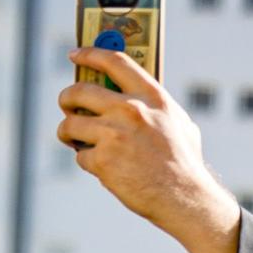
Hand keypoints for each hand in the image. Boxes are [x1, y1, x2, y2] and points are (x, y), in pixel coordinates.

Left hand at [56, 48, 240, 252]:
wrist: (186, 199)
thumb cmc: (185, 164)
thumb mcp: (180, 124)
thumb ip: (155, 107)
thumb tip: (133, 94)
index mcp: (152, 97)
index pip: (113, 61)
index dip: (89, 54)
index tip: (74, 54)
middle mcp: (131, 110)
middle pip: (79, 91)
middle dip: (66, 98)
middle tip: (67, 106)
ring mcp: (114, 134)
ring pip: (70, 125)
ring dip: (68, 133)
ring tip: (76, 142)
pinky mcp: (103, 160)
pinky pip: (80, 156)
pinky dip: (89, 164)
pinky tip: (106, 169)